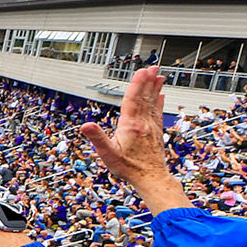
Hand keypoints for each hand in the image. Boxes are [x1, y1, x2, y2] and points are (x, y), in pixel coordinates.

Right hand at [78, 67, 191, 213]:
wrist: (151, 178)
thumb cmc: (129, 168)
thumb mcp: (108, 154)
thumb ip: (97, 138)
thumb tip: (85, 125)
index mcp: (131, 125)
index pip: (133, 100)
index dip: (137, 84)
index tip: (141, 71)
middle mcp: (143, 123)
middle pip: (145, 98)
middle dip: (148, 81)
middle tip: (152, 68)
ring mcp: (151, 127)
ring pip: (153, 103)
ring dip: (155, 88)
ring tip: (158, 76)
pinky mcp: (156, 132)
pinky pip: (157, 112)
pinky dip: (159, 102)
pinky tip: (161, 95)